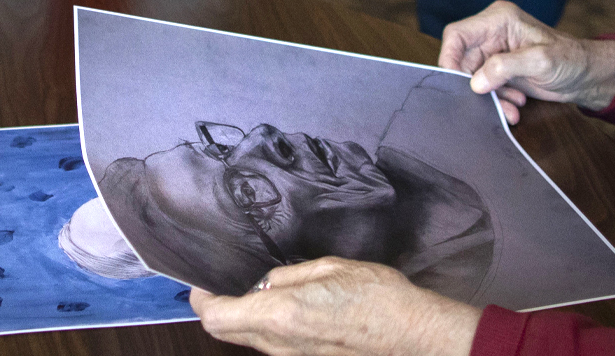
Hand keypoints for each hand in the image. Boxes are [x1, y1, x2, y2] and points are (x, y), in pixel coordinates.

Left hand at [191, 258, 481, 355]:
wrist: (414, 335)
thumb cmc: (377, 297)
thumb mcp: (328, 268)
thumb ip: (288, 276)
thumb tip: (266, 283)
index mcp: (279, 315)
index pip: (217, 317)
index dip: (201, 299)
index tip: (202, 283)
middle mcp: (279, 344)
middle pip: (228, 332)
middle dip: (221, 308)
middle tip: (227, 284)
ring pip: (251, 340)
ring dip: (247, 318)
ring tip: (262, 291)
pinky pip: (274, 345)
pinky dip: (269, 327)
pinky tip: (290, 308)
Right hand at [437, 1, 614, 121]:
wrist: (588, 76)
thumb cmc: (571, 59)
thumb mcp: (540, 61)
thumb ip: (506, 67)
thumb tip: (475, 83)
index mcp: (499, 20)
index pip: (457, 35)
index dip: (448, 57)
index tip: (453, 83)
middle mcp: (492, 34)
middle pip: (462, 61)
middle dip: (474, 86)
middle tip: (491, 104)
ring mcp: (495, 54)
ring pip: (472, 78)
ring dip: (488, 98)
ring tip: (512, 107)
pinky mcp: (500, 71)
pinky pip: (485, 88)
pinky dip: (497, 100)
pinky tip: (515, 105)